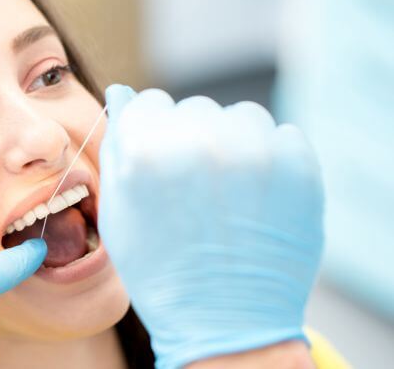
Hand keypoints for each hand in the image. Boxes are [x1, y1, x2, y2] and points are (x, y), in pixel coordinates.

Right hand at [99, 85, 323, 368]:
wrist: (225, 321)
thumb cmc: (161, 269)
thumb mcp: (118, 213)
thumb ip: (116, 147)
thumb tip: (121, 94)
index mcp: (148, 151)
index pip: (151, 103)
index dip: (152, 134)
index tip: (161, 162)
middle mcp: (201, 142)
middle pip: (194, 108)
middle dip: (191, 138)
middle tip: (195, 187)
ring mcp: (255, 151)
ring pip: (240, 116)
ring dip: (233, 143)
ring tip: (229, 192)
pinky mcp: (298, 166)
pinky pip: (281, 136)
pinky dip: (269, 159)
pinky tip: (256, 198)